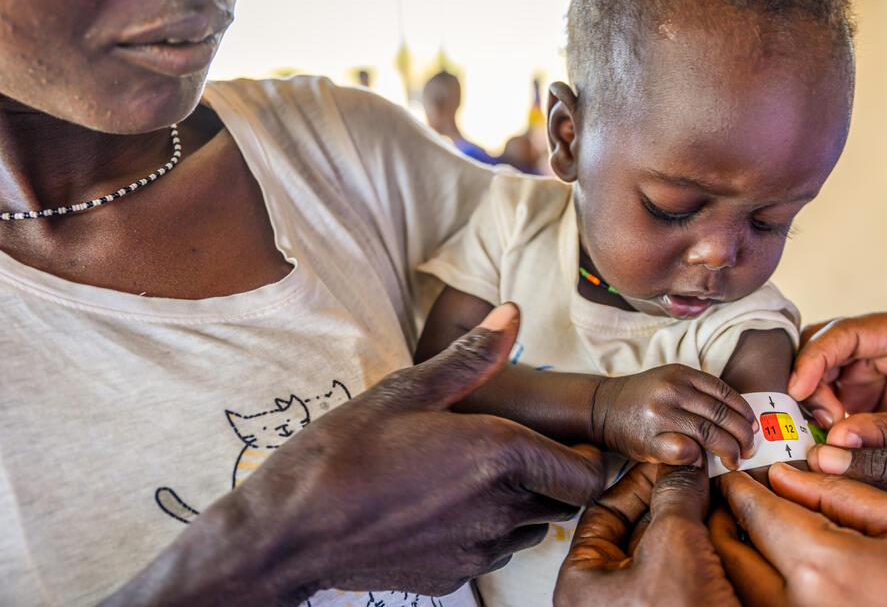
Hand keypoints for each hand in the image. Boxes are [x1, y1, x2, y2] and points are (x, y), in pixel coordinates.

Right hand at [105, 304, 605, 605]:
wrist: (289, 532)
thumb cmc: (343, 454)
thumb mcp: (405, 390)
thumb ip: (471, 357)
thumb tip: (512, 315)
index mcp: (500, 455)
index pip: (592, 474)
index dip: (590, 456)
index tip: (566, 438)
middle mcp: (500, 509)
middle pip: (564, 500)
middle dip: (553, 474)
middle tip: (514, 446)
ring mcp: (478, 550)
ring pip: (531, 527)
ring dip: (520, 502)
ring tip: (471, 473)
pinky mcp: (454, 577)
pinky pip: (493, 552)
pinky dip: (485, 529)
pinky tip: (442, 504)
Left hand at [555, 463, 739, 606]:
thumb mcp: (674, 546)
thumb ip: (675, 496)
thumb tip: (682, 466)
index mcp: (584, 583)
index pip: (604, 511)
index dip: (639, 480)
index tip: (668, 461)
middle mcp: (609, 600)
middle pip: (637, 530)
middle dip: (671, 501)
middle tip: (698, 476)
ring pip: (667, 553)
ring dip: (694, 525)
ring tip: (720, 500)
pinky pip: (689, 577)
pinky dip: (707, 553)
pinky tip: (730, 535)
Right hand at [592, 364, 754, 470]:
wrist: (600, 408)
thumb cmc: (641, 400)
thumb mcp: (669, 382)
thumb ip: (698, 393)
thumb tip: (739, 418)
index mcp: (680, 374)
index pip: (725, 393)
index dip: (744, 412)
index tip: (754, 427)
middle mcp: (672, 390)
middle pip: (721, 415)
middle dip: (742, 435)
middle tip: (749, 449)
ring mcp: (661, 415)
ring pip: (710, 434)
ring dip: (729, 451)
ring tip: (734, 461)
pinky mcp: (651, 440)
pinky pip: (686, 451)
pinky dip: (700, 459)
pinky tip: (704, 464)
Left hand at [709, 464, 886, 606]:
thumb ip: (846, 491)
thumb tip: (792, 472)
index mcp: (824, 567)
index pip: (758, 514)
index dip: (742, 484)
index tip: (735, 467)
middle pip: (734, 557)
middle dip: (731, 520)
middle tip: (743, 495)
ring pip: (745, 591)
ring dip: (744, 555)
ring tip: (765, 526)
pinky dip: (768, 587)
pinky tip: (788, 565)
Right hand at [787, 310, 886, 485]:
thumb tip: (833, 442)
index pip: (848, 332)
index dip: (815, 358)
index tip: (796, 391)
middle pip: (826, 344)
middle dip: (811, 380)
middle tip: (816, 422)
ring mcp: (876, 365)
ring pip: (821, 369)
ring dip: (815, 399)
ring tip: (829, 434)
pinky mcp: (868, 391)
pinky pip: (829, 393)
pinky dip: (821, 413)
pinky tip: (830, 437)